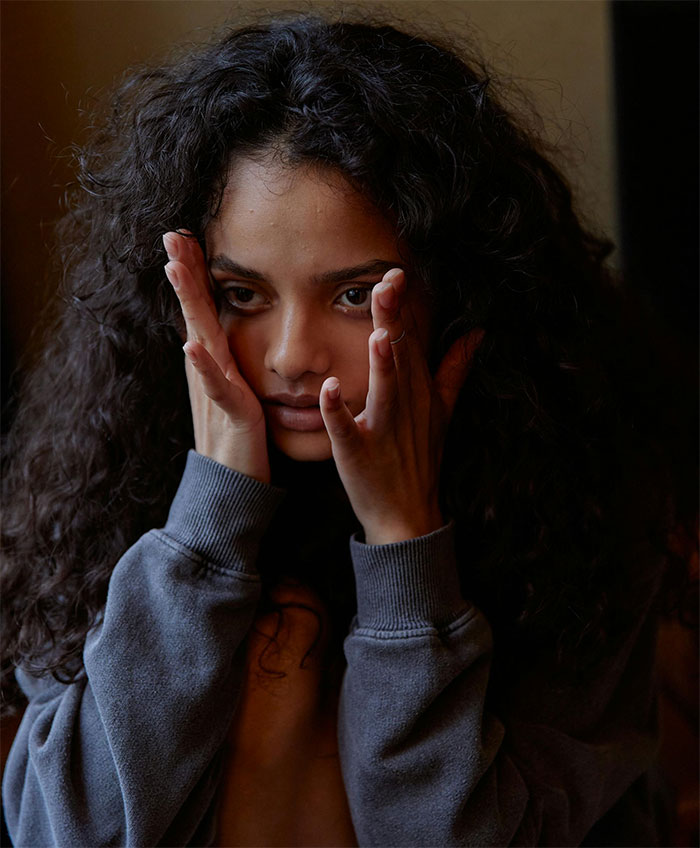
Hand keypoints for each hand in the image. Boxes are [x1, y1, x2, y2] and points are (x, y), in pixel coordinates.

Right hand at [163, 231, 269, 482]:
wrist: (231, 489)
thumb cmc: (238, 441)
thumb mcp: (234, 393)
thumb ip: (227, 365)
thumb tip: (220, 340)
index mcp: (215, 362)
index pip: (202, 310)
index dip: (194, 275)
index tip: (187, 236)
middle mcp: (210, 370)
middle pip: (195, 314)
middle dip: (185, 273)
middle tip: (171, 234)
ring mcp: (217, 390)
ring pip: (201, 339)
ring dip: (188, 304)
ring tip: (175, 269)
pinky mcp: (231, 414)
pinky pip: (216, 387)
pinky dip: (203, 367)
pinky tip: (189, 346)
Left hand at [319, 269, 483, 544]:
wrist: (408, 513)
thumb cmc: (421, 458)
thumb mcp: (443, 411)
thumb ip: (455, 368)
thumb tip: (476, 332)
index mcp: (418, 391)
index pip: (411, 341)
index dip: (402, 308)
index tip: (394, 271)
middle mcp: (404, 406)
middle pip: (398, 358)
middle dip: (392, 321)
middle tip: (387, 283)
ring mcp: (383, 430)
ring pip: (383, 393)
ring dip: (380, 366)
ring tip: (377, 336)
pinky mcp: (359, 455)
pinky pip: (347, 432)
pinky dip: (337, 413)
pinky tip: (327, 390)